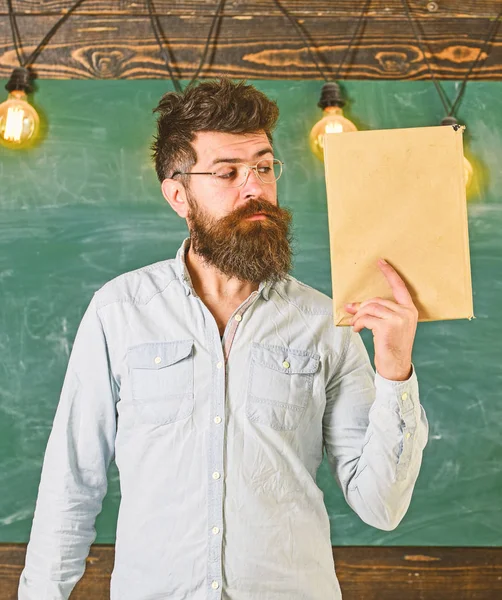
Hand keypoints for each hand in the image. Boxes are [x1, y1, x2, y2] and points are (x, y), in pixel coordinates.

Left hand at [345, 259, 417, 381]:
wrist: (396, 366)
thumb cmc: (392, 346)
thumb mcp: (388, 327)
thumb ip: (377, 314)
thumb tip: (351, 306)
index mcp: (410, 310)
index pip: (400, 286)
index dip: (389, 273)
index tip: (380, 262)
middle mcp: (406, 312)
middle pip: (376, 300)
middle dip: (361, 307)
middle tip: (351, 313)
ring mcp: (398, 319)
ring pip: (370, 308)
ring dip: (358, 316)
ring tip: (355, 325)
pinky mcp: (387, 326)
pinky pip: (366, 318)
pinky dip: (358, 323)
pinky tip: (357, 330)